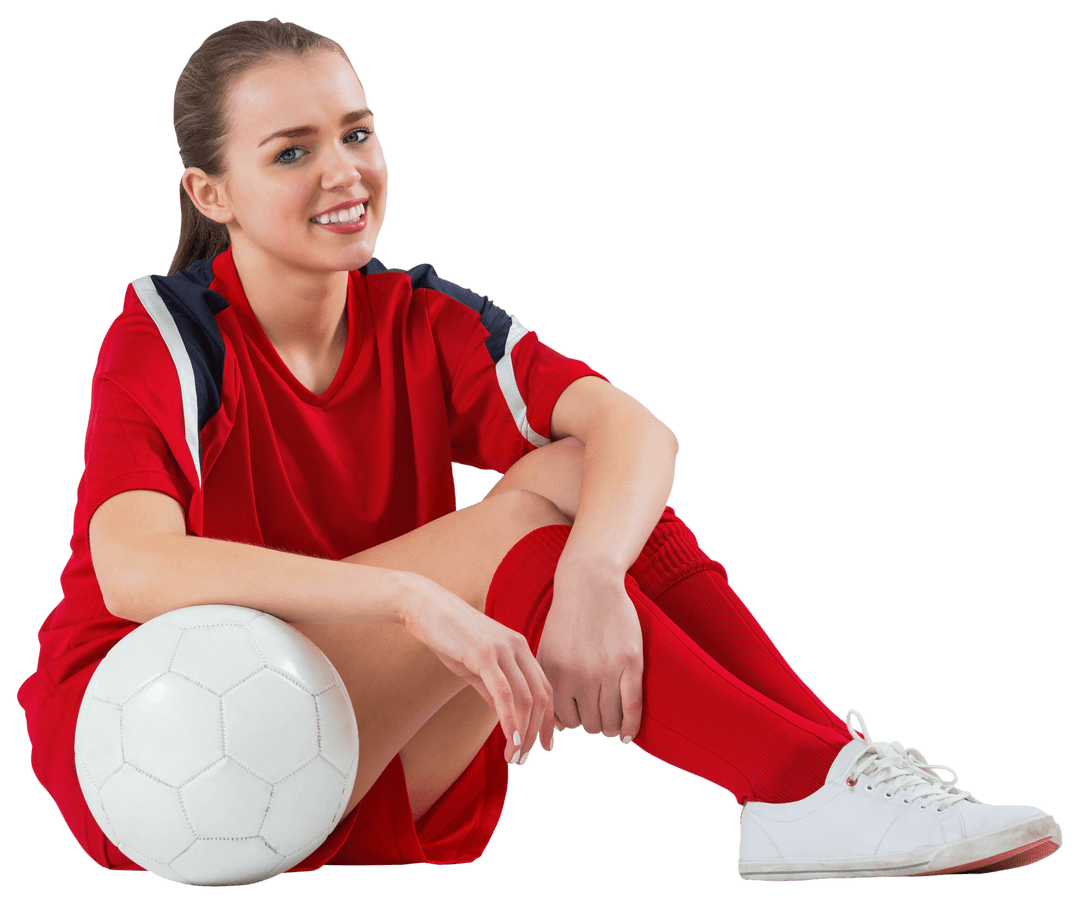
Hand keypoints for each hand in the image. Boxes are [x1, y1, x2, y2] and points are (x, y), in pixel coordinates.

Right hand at [400, 576, 555, 763]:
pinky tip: (509, 739)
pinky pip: (504, 693)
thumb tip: (506, 717)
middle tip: (524, 759)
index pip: (544, 689)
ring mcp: (503, 650)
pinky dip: (510, 719)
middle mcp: (519, 647)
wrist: (425, 607)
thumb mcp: (477, 665)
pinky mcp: (484, 654)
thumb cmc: (450, 635)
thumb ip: (494, 689)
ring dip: (522, 733)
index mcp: (521, 648)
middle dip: (535, 733)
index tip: (542, 746)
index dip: (548, 720)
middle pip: (540, 697)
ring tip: (514, 757)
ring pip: (525, 699)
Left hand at [537, 566, 642, 744]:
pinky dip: (631, 727)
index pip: (565, 721)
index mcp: (555, 675)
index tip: (579, 719)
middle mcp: (579, 678)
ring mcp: (606, 672)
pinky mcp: (630, 664)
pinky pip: (632, 707)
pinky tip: (629, 736)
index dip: (573, 723)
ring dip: (611, 728)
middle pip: (589, 724)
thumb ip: (548, 686)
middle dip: (593, 725)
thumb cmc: (567, 618)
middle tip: (598, 720)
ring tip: (612, 725)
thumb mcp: (547, 651)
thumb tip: (557, 727)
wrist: (589, 583)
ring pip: (610, 720)